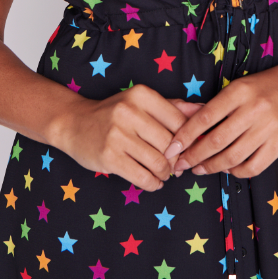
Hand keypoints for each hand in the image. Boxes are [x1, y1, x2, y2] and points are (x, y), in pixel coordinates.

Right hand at [53, 84, 204, 191]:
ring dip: (166, 173)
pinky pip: (142, 177)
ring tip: (164, 173)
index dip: (188, 140)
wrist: (73, 123)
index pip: (179, 121)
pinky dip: (153, 184)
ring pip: (158, 162)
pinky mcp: (109, 157)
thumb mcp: (141, 102)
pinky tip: (153, 182)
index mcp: (141, 95)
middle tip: (175, 165)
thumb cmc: (113, 113)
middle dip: (176, 160)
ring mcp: (117, 135)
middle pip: (170, 144)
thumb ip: (173, 107)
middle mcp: (129, 111)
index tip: (186, 149)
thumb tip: (203, 109)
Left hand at [164, 65, 277, 178]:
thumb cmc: (265, 85)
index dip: (185, 136)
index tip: (172, 148)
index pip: (205, 117)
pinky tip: (227, 169)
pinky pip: (253, 166)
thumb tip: (186, 125)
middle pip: (216, 140)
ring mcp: (269, 128)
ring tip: (199, 169)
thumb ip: (216, 106)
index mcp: (239, 92)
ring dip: (211, 167)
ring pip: (233, 156)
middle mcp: (254, 110)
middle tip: (180, 165)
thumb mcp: (239, 86)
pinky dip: (236, 172)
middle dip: (194, 156)